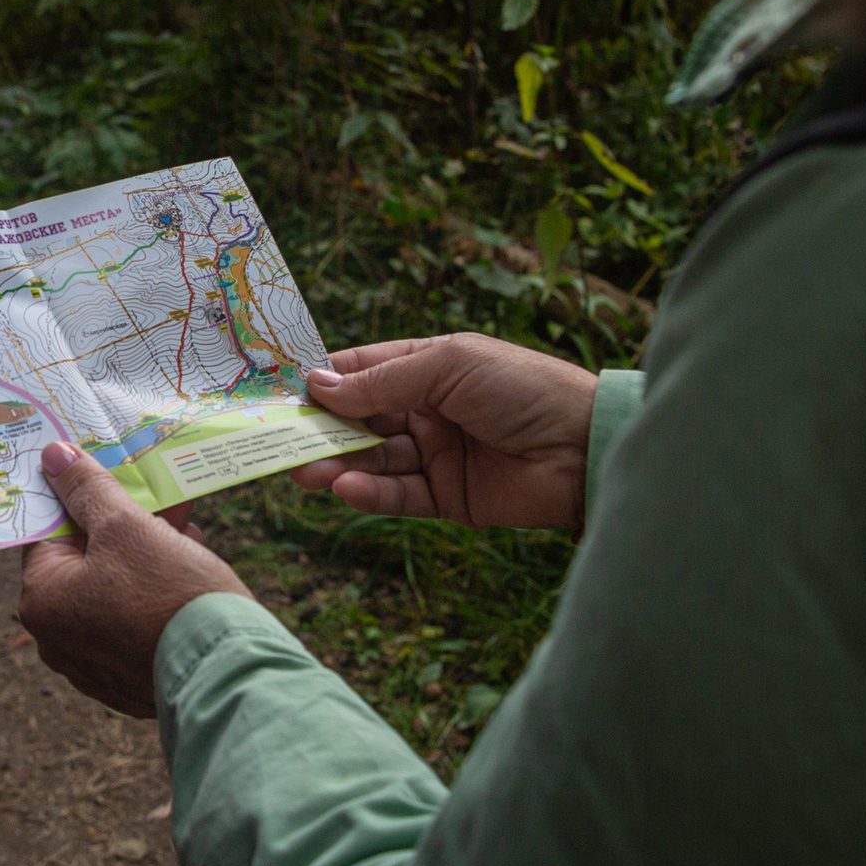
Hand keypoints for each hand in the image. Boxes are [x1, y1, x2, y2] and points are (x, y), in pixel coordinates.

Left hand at [17, 442, 253, 717]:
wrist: (228, 672)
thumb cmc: (169, 593)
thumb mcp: (127, 527)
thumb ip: (87, 489)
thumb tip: (54, 456)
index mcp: (42, 602)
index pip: (48, 534)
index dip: (82, 500)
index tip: (110, 479)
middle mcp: (57, 640)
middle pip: (84, 563)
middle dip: (124, 528)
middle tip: (161, 503)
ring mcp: (93, 666)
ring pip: (113, 590)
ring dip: (146, 557)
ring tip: (185, 534)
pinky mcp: (130, 680)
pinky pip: (134, 623)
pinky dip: (156, 595)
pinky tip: (188, 570)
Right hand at [286, 335, 598, 528]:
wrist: (587, 448)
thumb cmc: (524, 388)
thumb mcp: (448, 367)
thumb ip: (382, 381)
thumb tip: (318, 385)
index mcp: (429, 367)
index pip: (362, 371)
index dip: (322, 380)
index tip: (278, 392)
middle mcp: (427, 410)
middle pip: (359, 420)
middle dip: (321, 429)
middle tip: (280, 440)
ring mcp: (437, 454)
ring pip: (372, 460)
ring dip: (337, 465)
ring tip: (305, 472)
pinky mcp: (449, 497)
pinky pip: (399, 495)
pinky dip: (369, 493)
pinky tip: (345, 488)